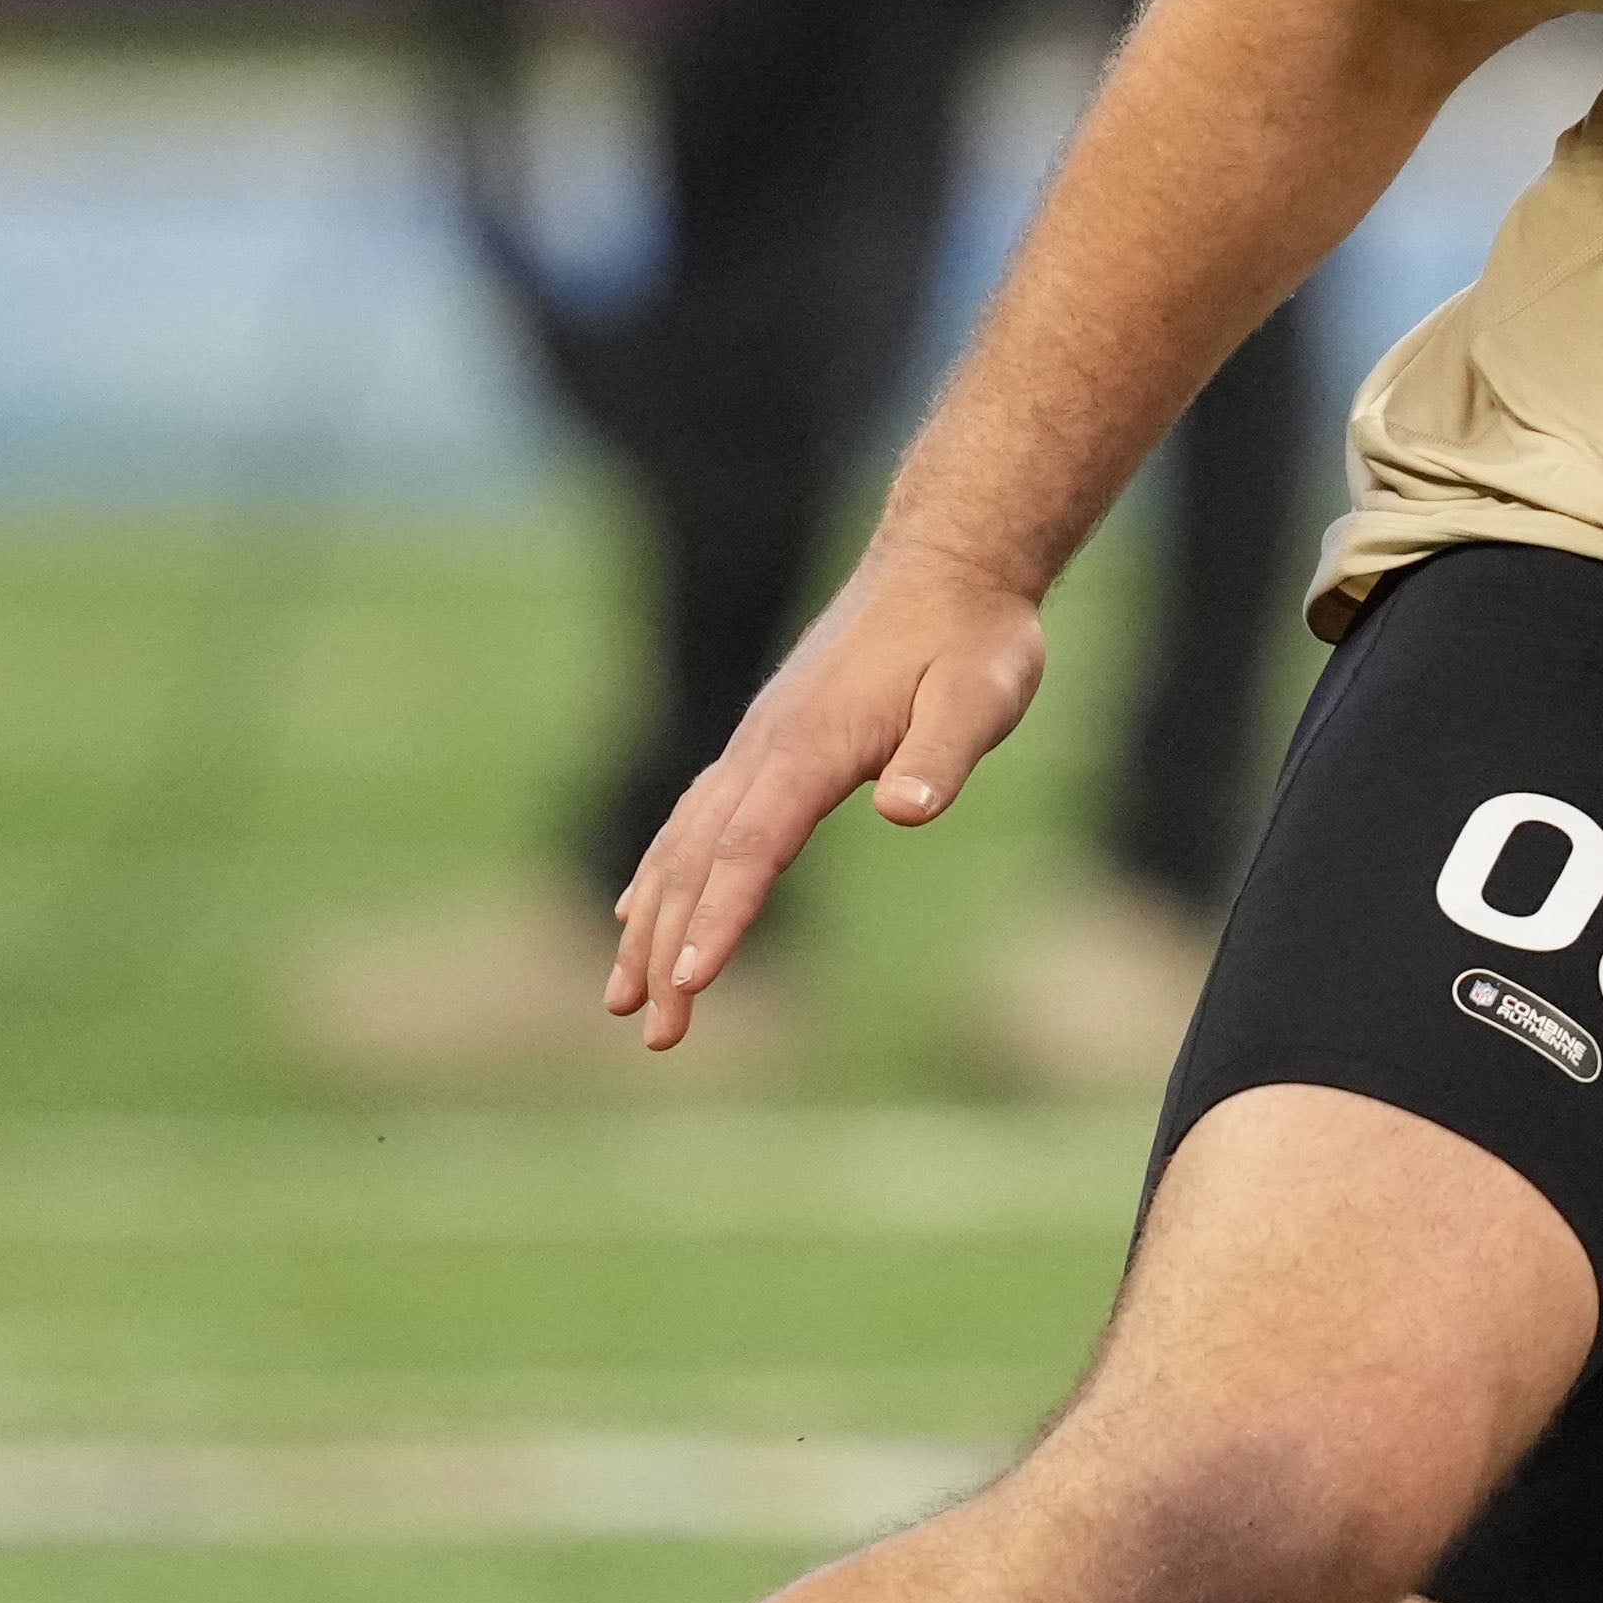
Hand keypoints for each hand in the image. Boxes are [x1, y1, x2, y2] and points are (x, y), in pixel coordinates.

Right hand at [602, 538, 1052, 1044]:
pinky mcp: (764, 747)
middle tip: (657, 1036)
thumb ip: (941, 754)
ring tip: (620, 999)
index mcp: (809, 746)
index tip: (693, 983)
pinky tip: (636, 915)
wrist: (945, 566)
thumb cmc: (971, 638)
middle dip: (671, 952)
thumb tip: (903, 809)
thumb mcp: (982, 695)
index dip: (721, 918)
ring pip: (683, 846)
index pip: (752, 846)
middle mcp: (764, 749)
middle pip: (700, 861)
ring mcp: (756, 747)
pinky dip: (660, 874)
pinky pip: (694, 820)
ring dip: (650, 926)